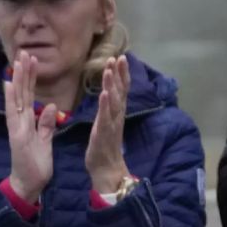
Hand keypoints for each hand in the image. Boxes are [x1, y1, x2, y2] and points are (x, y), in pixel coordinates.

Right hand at [5, 50, 56, 201]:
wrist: (29, 186)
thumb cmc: (37, 165)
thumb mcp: (45, 140)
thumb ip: (46, 124)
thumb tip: (50, 106)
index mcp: (28, 122)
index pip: (29, 96)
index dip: (30, 79)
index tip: (32, 60)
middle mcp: (19, 122)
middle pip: (22, 93)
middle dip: (24, 73)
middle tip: (24, 51)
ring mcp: (17, 128)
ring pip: (17, 99)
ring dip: (18, 79)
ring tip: (19, 61)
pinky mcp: (17, 136)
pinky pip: (14, 115)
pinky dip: (11, 99)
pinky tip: (10, 84)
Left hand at [85, 56, 131, 193]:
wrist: (106, 169)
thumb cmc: (104, 147)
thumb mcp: (106, 123)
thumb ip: (108, 109)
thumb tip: (108, 94)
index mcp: (117, 112)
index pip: (121, 89)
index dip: (121, 73)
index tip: (120, 58)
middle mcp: (117, 115)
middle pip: (121, 91)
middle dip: (120, 73)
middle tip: (119, 57)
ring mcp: (112, 123)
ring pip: (114, 100)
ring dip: (112, 84)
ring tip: (109, 69)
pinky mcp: (105, 132)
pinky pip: (106, 116)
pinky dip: (106, 104)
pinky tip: (105, 93)